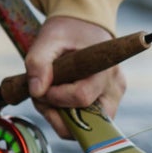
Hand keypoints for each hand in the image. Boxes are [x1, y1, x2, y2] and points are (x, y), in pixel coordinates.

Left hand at [24, 15, 124, 137]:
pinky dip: (66, 114)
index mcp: (104, 69)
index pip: (81, 97)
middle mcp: (114, 88)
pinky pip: (85, 121)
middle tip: (42, 93)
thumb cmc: (68, 32)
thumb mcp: (48, 39)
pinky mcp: (107, 105)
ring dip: (59, 115)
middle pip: (86, 121)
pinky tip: (56, 97)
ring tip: (49, 92)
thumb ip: (38, 62)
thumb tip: (37, 91)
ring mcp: (113, 98)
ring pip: (85, 126)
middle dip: (56, 112)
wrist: (84, 27)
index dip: (54, 97)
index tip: (41, 86)